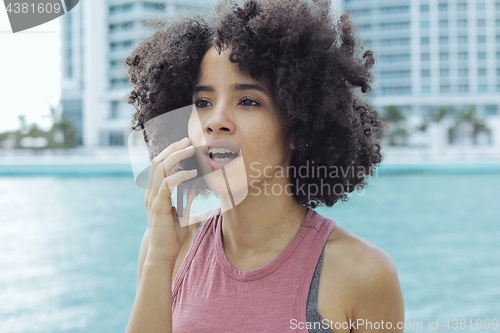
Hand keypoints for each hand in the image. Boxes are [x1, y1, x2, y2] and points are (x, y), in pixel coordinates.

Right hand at [144, 137, 197, 264]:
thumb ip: (185, 200)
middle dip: (173, 148)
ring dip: (176, 156)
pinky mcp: (158, 206)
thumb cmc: (172, 236)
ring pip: (161, 169)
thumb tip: (193, 188)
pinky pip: (167, 185)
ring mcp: (153, 199)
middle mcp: (151, 193)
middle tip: (188, 140)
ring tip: (191, 149)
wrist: (163, 254)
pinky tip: (193, 173)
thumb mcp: (182, 215)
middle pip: (158, 161)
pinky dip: (180, 176)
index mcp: (155, 192)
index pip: (159, 165)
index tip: (185, 144)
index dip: (170, 152)